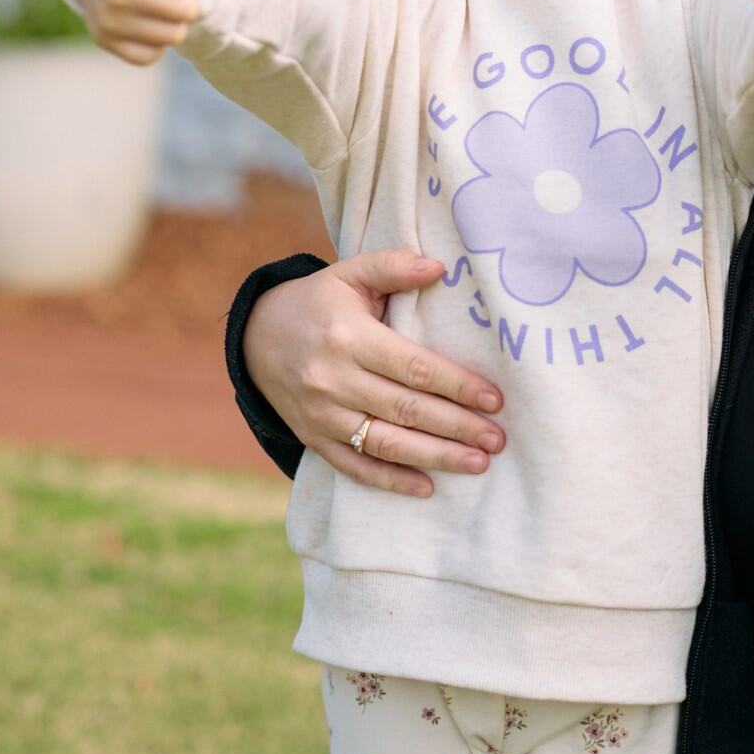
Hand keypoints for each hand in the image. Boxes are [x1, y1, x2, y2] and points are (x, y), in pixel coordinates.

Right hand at [243, 248, 506, 498]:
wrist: (256, 336)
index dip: (456, 385)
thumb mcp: (350, 273)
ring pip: (385, 443)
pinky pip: (354, 466)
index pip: (413, 367)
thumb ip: (393, 266)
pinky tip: (427, 487)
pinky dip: (390, 480)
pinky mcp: (312, 438)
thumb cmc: (318, 302)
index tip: (494, 399)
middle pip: (405, 409)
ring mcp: (321, 415)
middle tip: (497, 439)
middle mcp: (333, 380)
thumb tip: (438, 267)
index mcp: (349, 337)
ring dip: (435, 457)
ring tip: (478, 463)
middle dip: (456, 427)